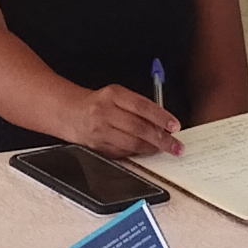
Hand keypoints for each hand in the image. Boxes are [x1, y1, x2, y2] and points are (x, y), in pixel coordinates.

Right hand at [64, 83, 183, 156]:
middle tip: (176, 146)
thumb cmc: (99, 103)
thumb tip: (164, 122)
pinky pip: (123, 152)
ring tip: (164, 148)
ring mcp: (101, 132)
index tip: (175, 126)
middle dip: (161, 139)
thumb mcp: (118, 95)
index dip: (161, 117)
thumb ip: (139, 106)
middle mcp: (105, 113)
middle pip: (139, 128)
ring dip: (151, 148)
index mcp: (113, 95)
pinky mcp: (98, 147)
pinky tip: (146, 151)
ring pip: (132, 143)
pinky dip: (137, 152)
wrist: (71, 113)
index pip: (142, 106)